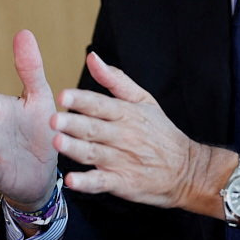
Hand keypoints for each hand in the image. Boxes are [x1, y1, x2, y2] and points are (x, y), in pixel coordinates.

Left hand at [52, 51, 227, 213]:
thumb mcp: (143, 99)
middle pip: (94, 128)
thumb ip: (115, 79)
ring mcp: (121, 160)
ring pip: (94, 153)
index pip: (100, 104)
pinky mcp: (122, 182)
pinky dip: (86, 182)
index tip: (63, 96)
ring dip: (75, 149)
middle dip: (73, 124)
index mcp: (126, 113)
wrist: (186, 169)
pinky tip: (71, 181)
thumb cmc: (159, 130)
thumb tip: (92, 57)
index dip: (82, 100)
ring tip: (58, 143)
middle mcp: (122, 136)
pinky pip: (101, 182)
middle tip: (53, 120)